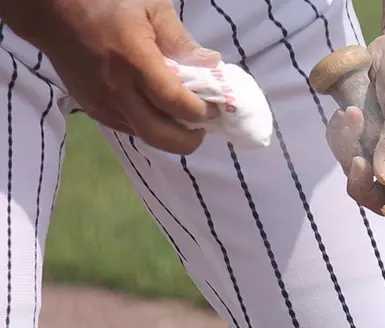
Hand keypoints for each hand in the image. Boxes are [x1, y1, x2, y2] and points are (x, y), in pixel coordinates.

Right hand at [2, 0, 220, 154]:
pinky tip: (159, 113)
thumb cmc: (106, 0)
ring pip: (144, 136)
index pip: (173, 101)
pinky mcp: (93, 109)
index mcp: (133, 58)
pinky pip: (129, 128)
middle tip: (202, 128)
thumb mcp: (150, 7)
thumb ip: (181, 40)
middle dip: (188, 140)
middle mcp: (116, 87)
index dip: (200, 112)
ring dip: (169, 136)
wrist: (52, 11)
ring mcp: (102, 102)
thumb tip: (211, 64)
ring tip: (184, 120)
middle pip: (159, 134)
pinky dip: (149, 127)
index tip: (215, 108)